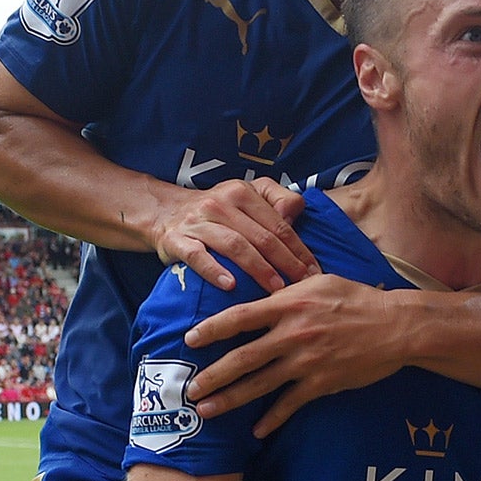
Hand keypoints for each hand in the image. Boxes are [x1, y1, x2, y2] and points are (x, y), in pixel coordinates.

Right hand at [151, 179, 317, 295]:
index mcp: (242, 192)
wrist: (165, 212)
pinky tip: (230, 286)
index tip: (314, 271)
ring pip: (235, 245)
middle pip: (261, 236)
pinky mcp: (177, 240)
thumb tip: (294, 214)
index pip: (278, 224)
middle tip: (303, 285)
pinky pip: (197, 256)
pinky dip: (214, 270)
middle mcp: (221, 203)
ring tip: (276, 289)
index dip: (299, 248)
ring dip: (258, 269)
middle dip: (286, 262)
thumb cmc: (217, 209)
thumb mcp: (246, 193)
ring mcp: (198, 222)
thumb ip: (275, 198)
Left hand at [186, 276, 409, 434]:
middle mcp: (293, 334)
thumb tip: (263, 291)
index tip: (190, 340)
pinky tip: (257, 430)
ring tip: (207, 411)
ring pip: (260, 384)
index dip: (212, 329)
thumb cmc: (357, 299)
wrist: (395, 326)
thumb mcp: (319, 282)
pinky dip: (272, 419)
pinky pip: (290, 404)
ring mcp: (307, 361)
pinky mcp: (322, 382)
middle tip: (189, 389)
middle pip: (243, 357)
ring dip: (231, 399)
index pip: (240, 317)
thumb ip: (287, 290)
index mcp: (289, 304)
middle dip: (212, 376)